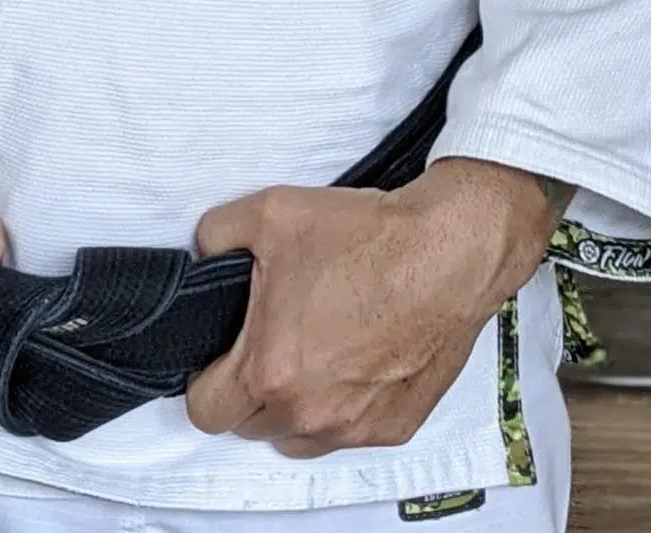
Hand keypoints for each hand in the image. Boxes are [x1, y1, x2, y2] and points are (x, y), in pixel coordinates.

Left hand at [185, 158, 556, 457]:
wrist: (446, 252)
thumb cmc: (366, 238)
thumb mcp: (269, 213)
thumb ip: (217, 235)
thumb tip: (204, 253)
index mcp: (269, 370)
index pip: (206, 411)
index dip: (204, 380)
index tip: (220, 356)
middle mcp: (310, 413)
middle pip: (251, 426)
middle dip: (251, 389)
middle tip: (270, 340)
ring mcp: (355, 426)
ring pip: (300, 437)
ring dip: (296, 406)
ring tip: (313, 351)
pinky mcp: (394, 427)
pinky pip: (349, 431)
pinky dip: (345, 405)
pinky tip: (356, 357)